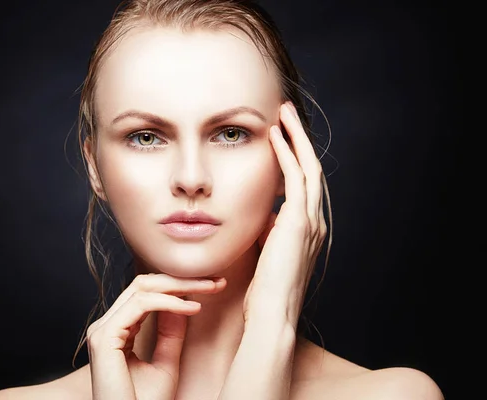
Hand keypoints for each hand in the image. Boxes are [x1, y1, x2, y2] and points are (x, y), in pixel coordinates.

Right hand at [87, 273, 226, 399]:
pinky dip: (170, 303)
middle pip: (144, 285)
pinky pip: (141, 305)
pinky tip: (193, 308)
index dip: (179, 286)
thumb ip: (171, 333)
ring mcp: (102, 330)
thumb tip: (183, 302)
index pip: (146, 293)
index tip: (212, 287)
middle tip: (215, 282)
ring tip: (209, 289)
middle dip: (182, 279)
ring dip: (181, 286)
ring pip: (143, 289)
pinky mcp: (105, 338)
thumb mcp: (166, 363)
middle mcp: (105, 326)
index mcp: (116, 330)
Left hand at [243, 101, 327, 330]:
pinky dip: (286, 153)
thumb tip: (262, 215)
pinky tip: (274, 136)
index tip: (280, 138)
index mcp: (307, 229)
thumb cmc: (263, 289)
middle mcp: (314, 221)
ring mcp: (310, 220)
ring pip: (308, 166)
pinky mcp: (298, 221)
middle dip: (299, 139)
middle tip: (286, 113)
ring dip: (296, 137)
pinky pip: (294, 178)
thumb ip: (267, 230)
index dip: (295, 158)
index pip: (304, 184)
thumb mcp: (265, 252)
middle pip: (311, 168)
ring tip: (283, 113)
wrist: (271, 313)